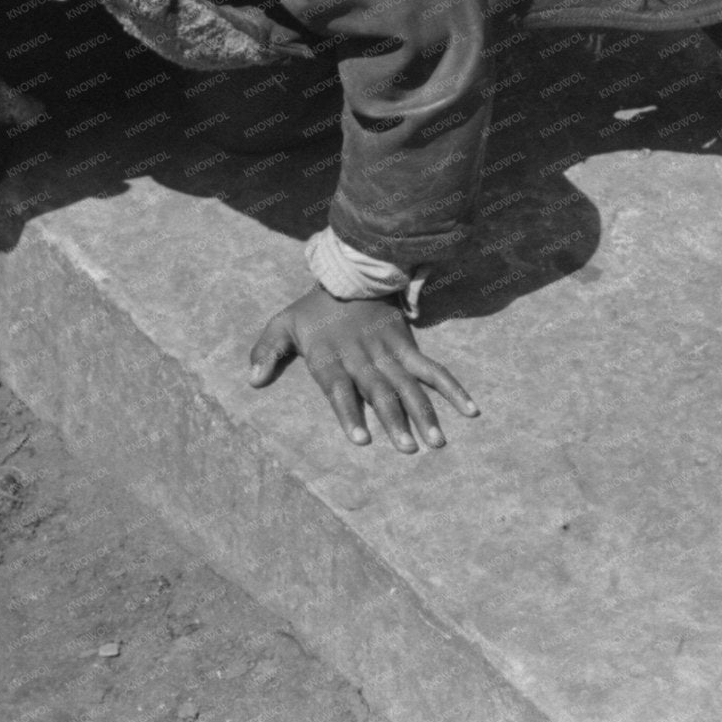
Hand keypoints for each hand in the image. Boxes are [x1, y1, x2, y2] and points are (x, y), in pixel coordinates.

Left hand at [247, 287, 477, 452]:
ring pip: (408, 385)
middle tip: (407, 448)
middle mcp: (361, 357)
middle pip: (379, 392)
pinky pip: (432, 368)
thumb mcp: (283, 323)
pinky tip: (470, 410)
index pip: (339, 388)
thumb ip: (266, 351)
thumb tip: (251, 381)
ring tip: (436, 441)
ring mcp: (388, 351)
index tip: (361, 438)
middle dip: (394, 420)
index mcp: (330, 356)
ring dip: (424, 413)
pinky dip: (451, 388)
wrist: (349, 273)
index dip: (350, 412)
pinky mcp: (408, 344)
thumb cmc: (313, 308)